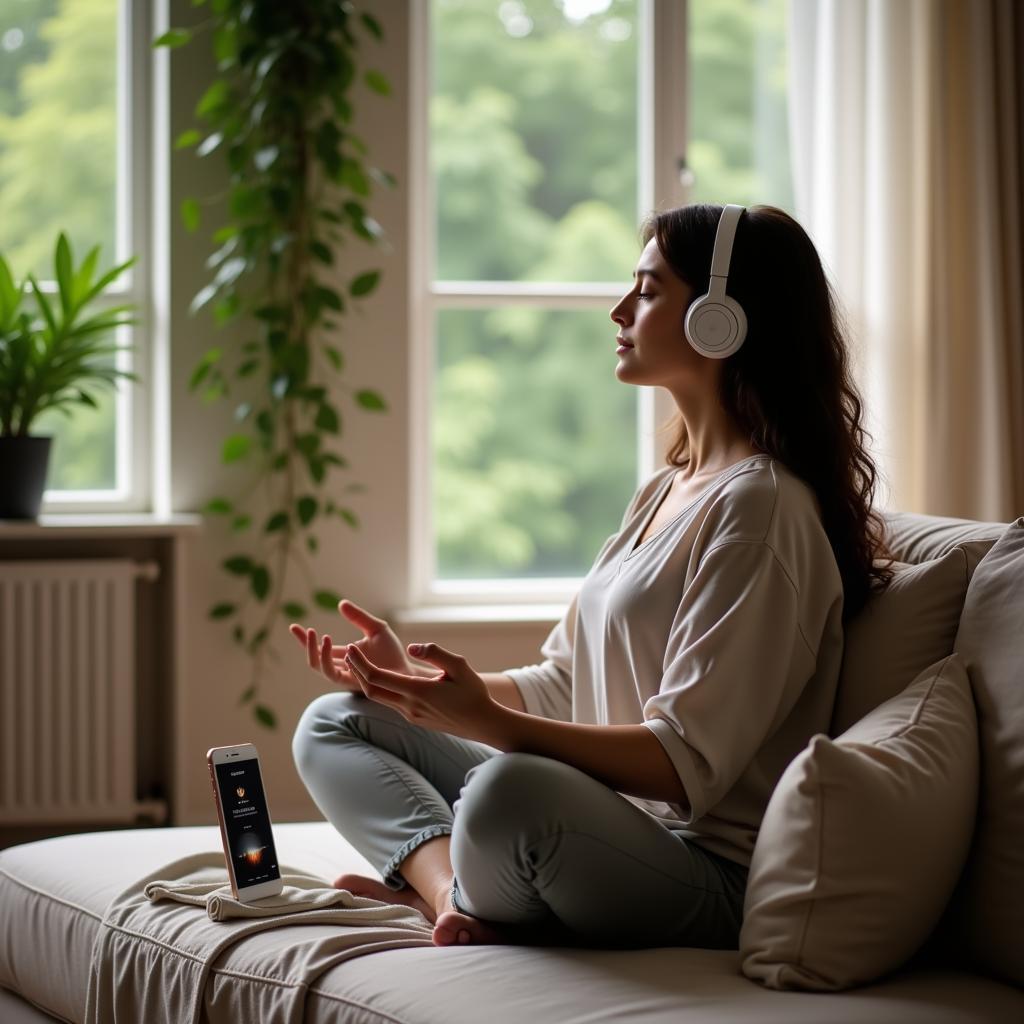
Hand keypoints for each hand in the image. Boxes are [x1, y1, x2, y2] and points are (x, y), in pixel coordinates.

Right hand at [289, 599, 432, 691]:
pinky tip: (341, 649)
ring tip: (324, 636)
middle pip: (314, 660)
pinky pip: (336, 676)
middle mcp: (342, 667)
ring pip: (321, 670)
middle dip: (307, 646)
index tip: (294, 626)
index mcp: (345, 655)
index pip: (320, 647)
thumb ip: (359, 617)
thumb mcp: (376, 628)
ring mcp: (347, 677)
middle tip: (308, 630)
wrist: (407, 671)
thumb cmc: (393, 652)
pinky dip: (333, 662)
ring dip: (318, 654)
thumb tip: (340, 604)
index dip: (305, 639)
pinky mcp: (354, 684)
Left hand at [343, 642, 505, 743]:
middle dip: (356, 670)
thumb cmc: (473, 692)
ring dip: (366, 680)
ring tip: (359, 662)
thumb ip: (435, 653)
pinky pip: (390, 703)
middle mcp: (409, 706)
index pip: (377, 677)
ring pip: (378, 698)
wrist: (482, 723)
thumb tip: (412, 648)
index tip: (351, 647)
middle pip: (371, 689)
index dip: (360, 662)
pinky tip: (379, 677)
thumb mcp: (459, 665)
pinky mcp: (414, 720)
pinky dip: (379, 689)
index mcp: (417, 691)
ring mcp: (410, 715)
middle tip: (348, 651)